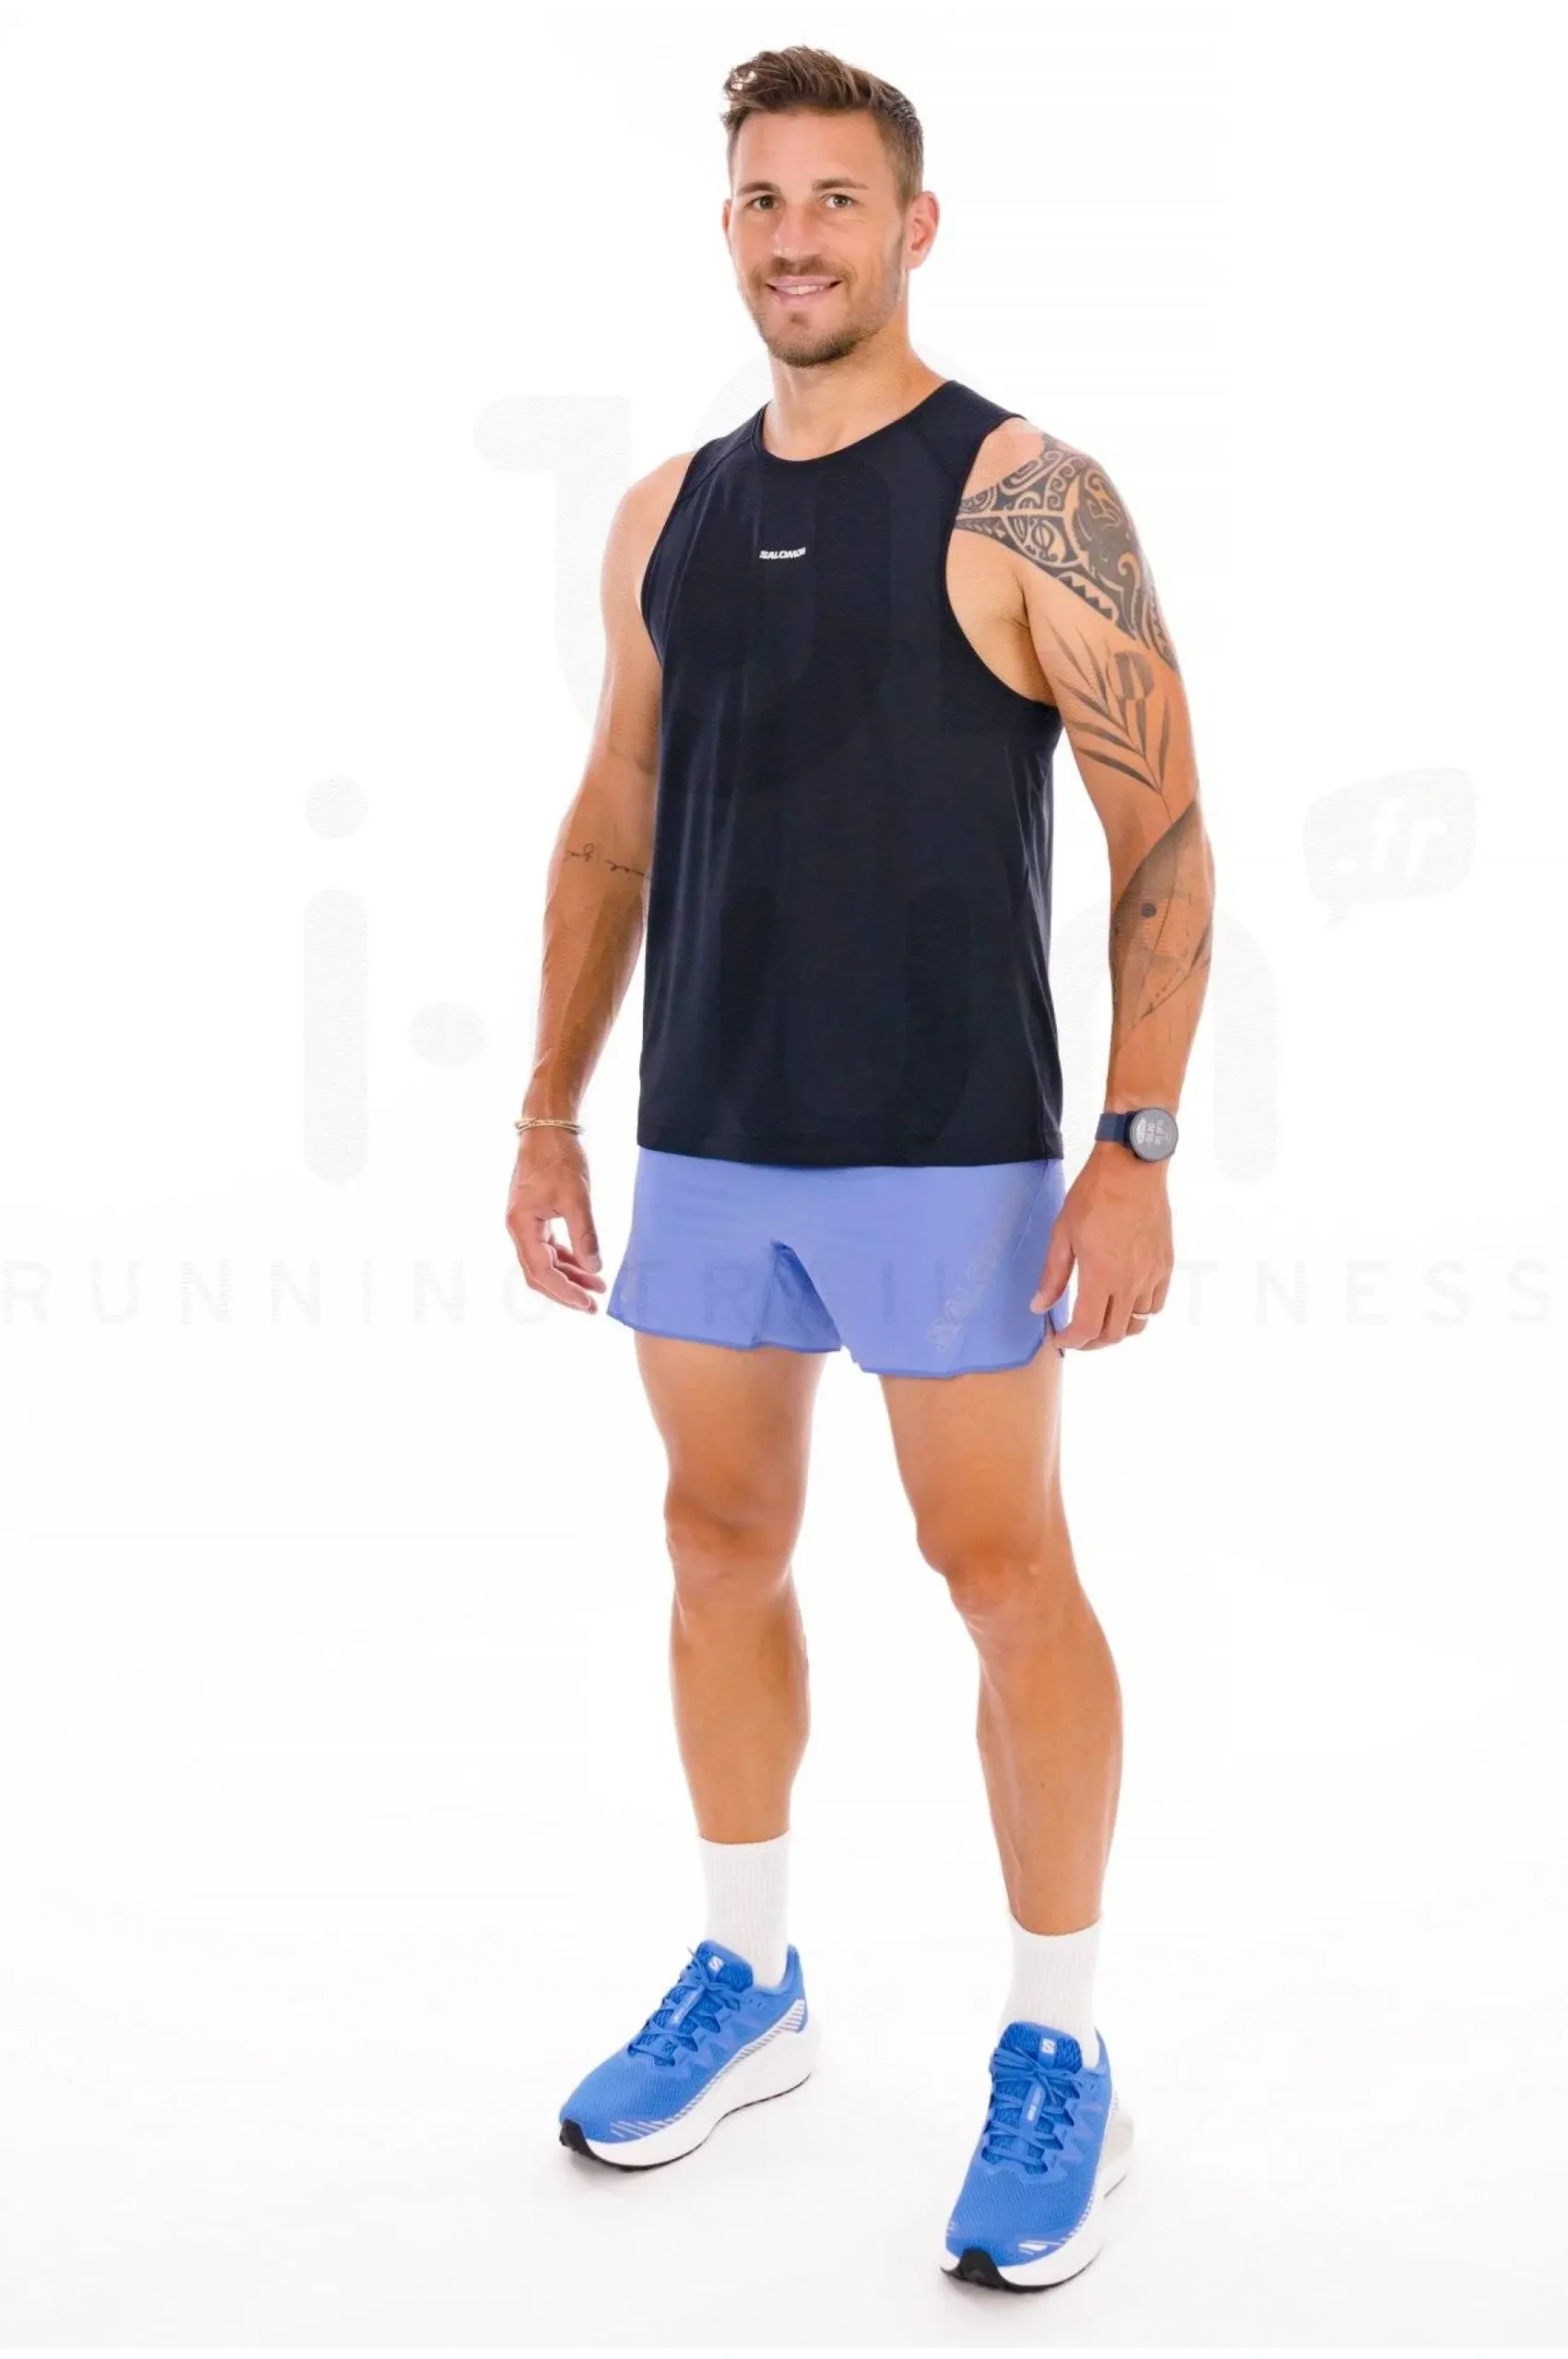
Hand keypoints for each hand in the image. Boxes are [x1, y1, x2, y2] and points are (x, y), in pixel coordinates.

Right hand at [505, 1127, 606, 1313]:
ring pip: (545, 1261)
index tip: (587, 1303)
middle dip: (566, 1291)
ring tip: (597, 1287)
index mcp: (522, 1226)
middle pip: (539, 1273)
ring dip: (569, 1275)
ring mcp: (525, 1223)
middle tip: (592, 1306)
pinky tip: (586, 1265)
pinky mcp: (535, 1216)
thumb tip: (593, 1268)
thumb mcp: (577, 1199)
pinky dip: (567, 1258)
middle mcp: (518, 1228)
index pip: (542, 1272)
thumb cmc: (559, 1157)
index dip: (565, 1292)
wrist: (547, 1127)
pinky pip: (548, 1247)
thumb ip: (585, 1236)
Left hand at [1030, 1144, 1172, 1349]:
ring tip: (1101, 1320)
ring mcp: (1152, 1275)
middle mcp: (1130, 1283)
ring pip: (1138, 1323)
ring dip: (1117, 1329)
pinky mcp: (1165, 1265)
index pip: (1087, 1329)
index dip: (1071, 1341)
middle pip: (1113, 1334)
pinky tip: (1126, 1301)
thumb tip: (1039, 1306)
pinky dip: (1140, 1312)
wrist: (1133, 1169)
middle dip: (1091, 1342)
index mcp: (1101, 1277)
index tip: (1060, 1339)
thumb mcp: (1062, 1234)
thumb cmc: (1094, 1196)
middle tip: (1076, 1335)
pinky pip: (1156, 1304)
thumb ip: (1053, 1276)